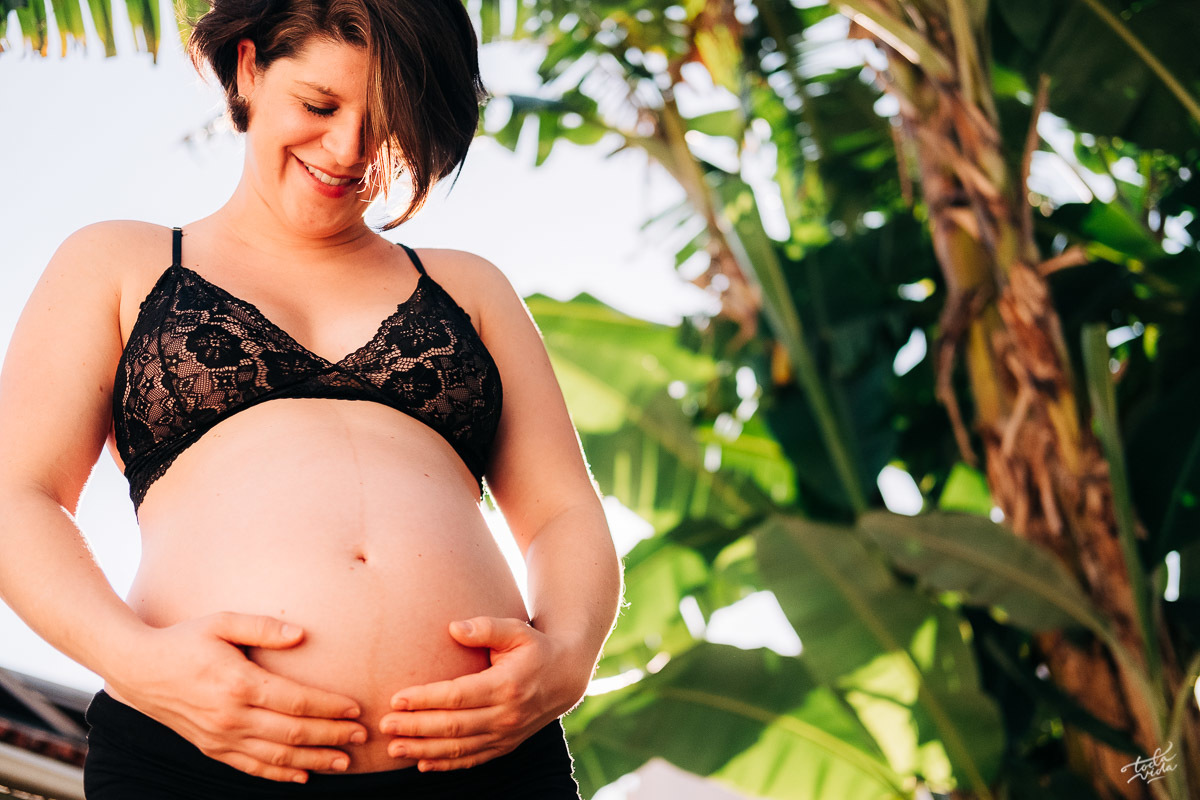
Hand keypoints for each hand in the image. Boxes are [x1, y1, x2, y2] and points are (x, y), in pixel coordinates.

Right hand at [108, 612, 367, 782]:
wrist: (138, 669)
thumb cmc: (184, 639)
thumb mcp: (222, 621)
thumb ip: (263, 627)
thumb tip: (302, 634)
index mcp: (239, 683)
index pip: (297, 702)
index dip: (330, 708)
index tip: (356, 709)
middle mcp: (231, 716)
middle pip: (293, 733)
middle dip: (332, 737)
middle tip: (363, 737)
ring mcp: (220, 737)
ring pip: (276, 756)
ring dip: (313, 760)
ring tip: (344, 762)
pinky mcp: (211, 748)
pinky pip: (251, 767)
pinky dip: (279, 774)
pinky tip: (303, 775)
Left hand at [378, 616, 589, 771]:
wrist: (566, 677)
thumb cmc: (535, 648)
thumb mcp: (517, 630)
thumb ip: (486, 627)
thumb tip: (453, 628)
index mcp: (506, 685)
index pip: (457, 696)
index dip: (425, 699)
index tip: (397, 698)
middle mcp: (506, 715)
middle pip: (453, 726)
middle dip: (415, 727)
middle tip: (385, 724)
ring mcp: (506, 734)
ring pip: (459, 749)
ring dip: (423, 750)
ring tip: (393, 748)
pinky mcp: (506, 746)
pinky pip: (472, 760)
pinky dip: (446, 765)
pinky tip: (421, 763)